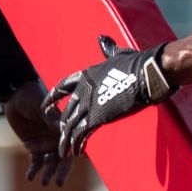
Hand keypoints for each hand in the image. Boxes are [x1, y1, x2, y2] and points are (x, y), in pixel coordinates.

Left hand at [2, 79, 71, 185]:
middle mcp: (57, 138)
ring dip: (48, 173)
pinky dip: (33, 170)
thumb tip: (61, 127)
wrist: (15, 97)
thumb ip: (50, 118)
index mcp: (63, 128)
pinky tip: (30, 177)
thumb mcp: (41, 108)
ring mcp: (46, 143)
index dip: (74, 154)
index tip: (74, 163)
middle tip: (58, 183)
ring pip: (50, 162)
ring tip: (43, 183)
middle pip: (63, 158)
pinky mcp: (33, 147)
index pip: (71, 143)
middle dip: (61, 171)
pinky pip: (35, 162)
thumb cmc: (32, 98)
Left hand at [43, 36, 176, 156]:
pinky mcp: (98, 116)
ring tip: (65, 152)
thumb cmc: (137, 62)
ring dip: (66, 140)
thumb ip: (108, 49)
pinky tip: (78, 152)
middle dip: (63, 126)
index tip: (45, 107)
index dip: (52, 97)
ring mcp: (89, 103)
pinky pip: (82, 133)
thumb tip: (102, 38)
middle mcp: (83, 89)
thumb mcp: (117, 54)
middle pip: (67, 111)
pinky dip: (78, 144)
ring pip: (71, 125)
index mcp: (86, 75)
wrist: (146, 73)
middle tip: (62, 137)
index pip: (63, 87)